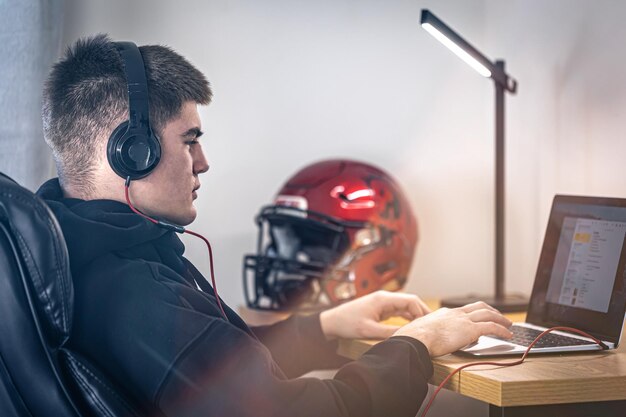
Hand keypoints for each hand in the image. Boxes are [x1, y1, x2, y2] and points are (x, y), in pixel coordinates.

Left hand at [319, 291, 430, 339]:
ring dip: (415, 315)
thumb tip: (407, 336)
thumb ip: (389, 333)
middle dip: (422, 312)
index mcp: (383, 299)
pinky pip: (398, 311)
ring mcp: (382, 303)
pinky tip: (413, 325)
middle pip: (410, 301)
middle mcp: (385, 298)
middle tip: (432, 325)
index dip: (423, 310)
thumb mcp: (369, 330)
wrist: (332, 322)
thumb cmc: (347, 323)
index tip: (430, 323)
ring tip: (426, 327)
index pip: (410, 300)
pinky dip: (407, 317)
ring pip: (405, 306)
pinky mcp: (380, 309)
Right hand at [393, 301, 512, 356]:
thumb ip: (430, 333)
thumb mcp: (422, 332)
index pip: (464, 310)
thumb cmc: (415, 339)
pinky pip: (492, 327)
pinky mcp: (470, 330)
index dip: (475, 313)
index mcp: (445, 314)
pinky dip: (502, 330)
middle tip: (499, 316)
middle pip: (479, 307)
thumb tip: (429, 340)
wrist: (416, 339)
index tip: (479, 317)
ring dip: (501, 319)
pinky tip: (508, 335)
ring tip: (508, 325)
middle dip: (492, 311)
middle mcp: (456, 314)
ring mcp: (464, 320)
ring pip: (488, 314)